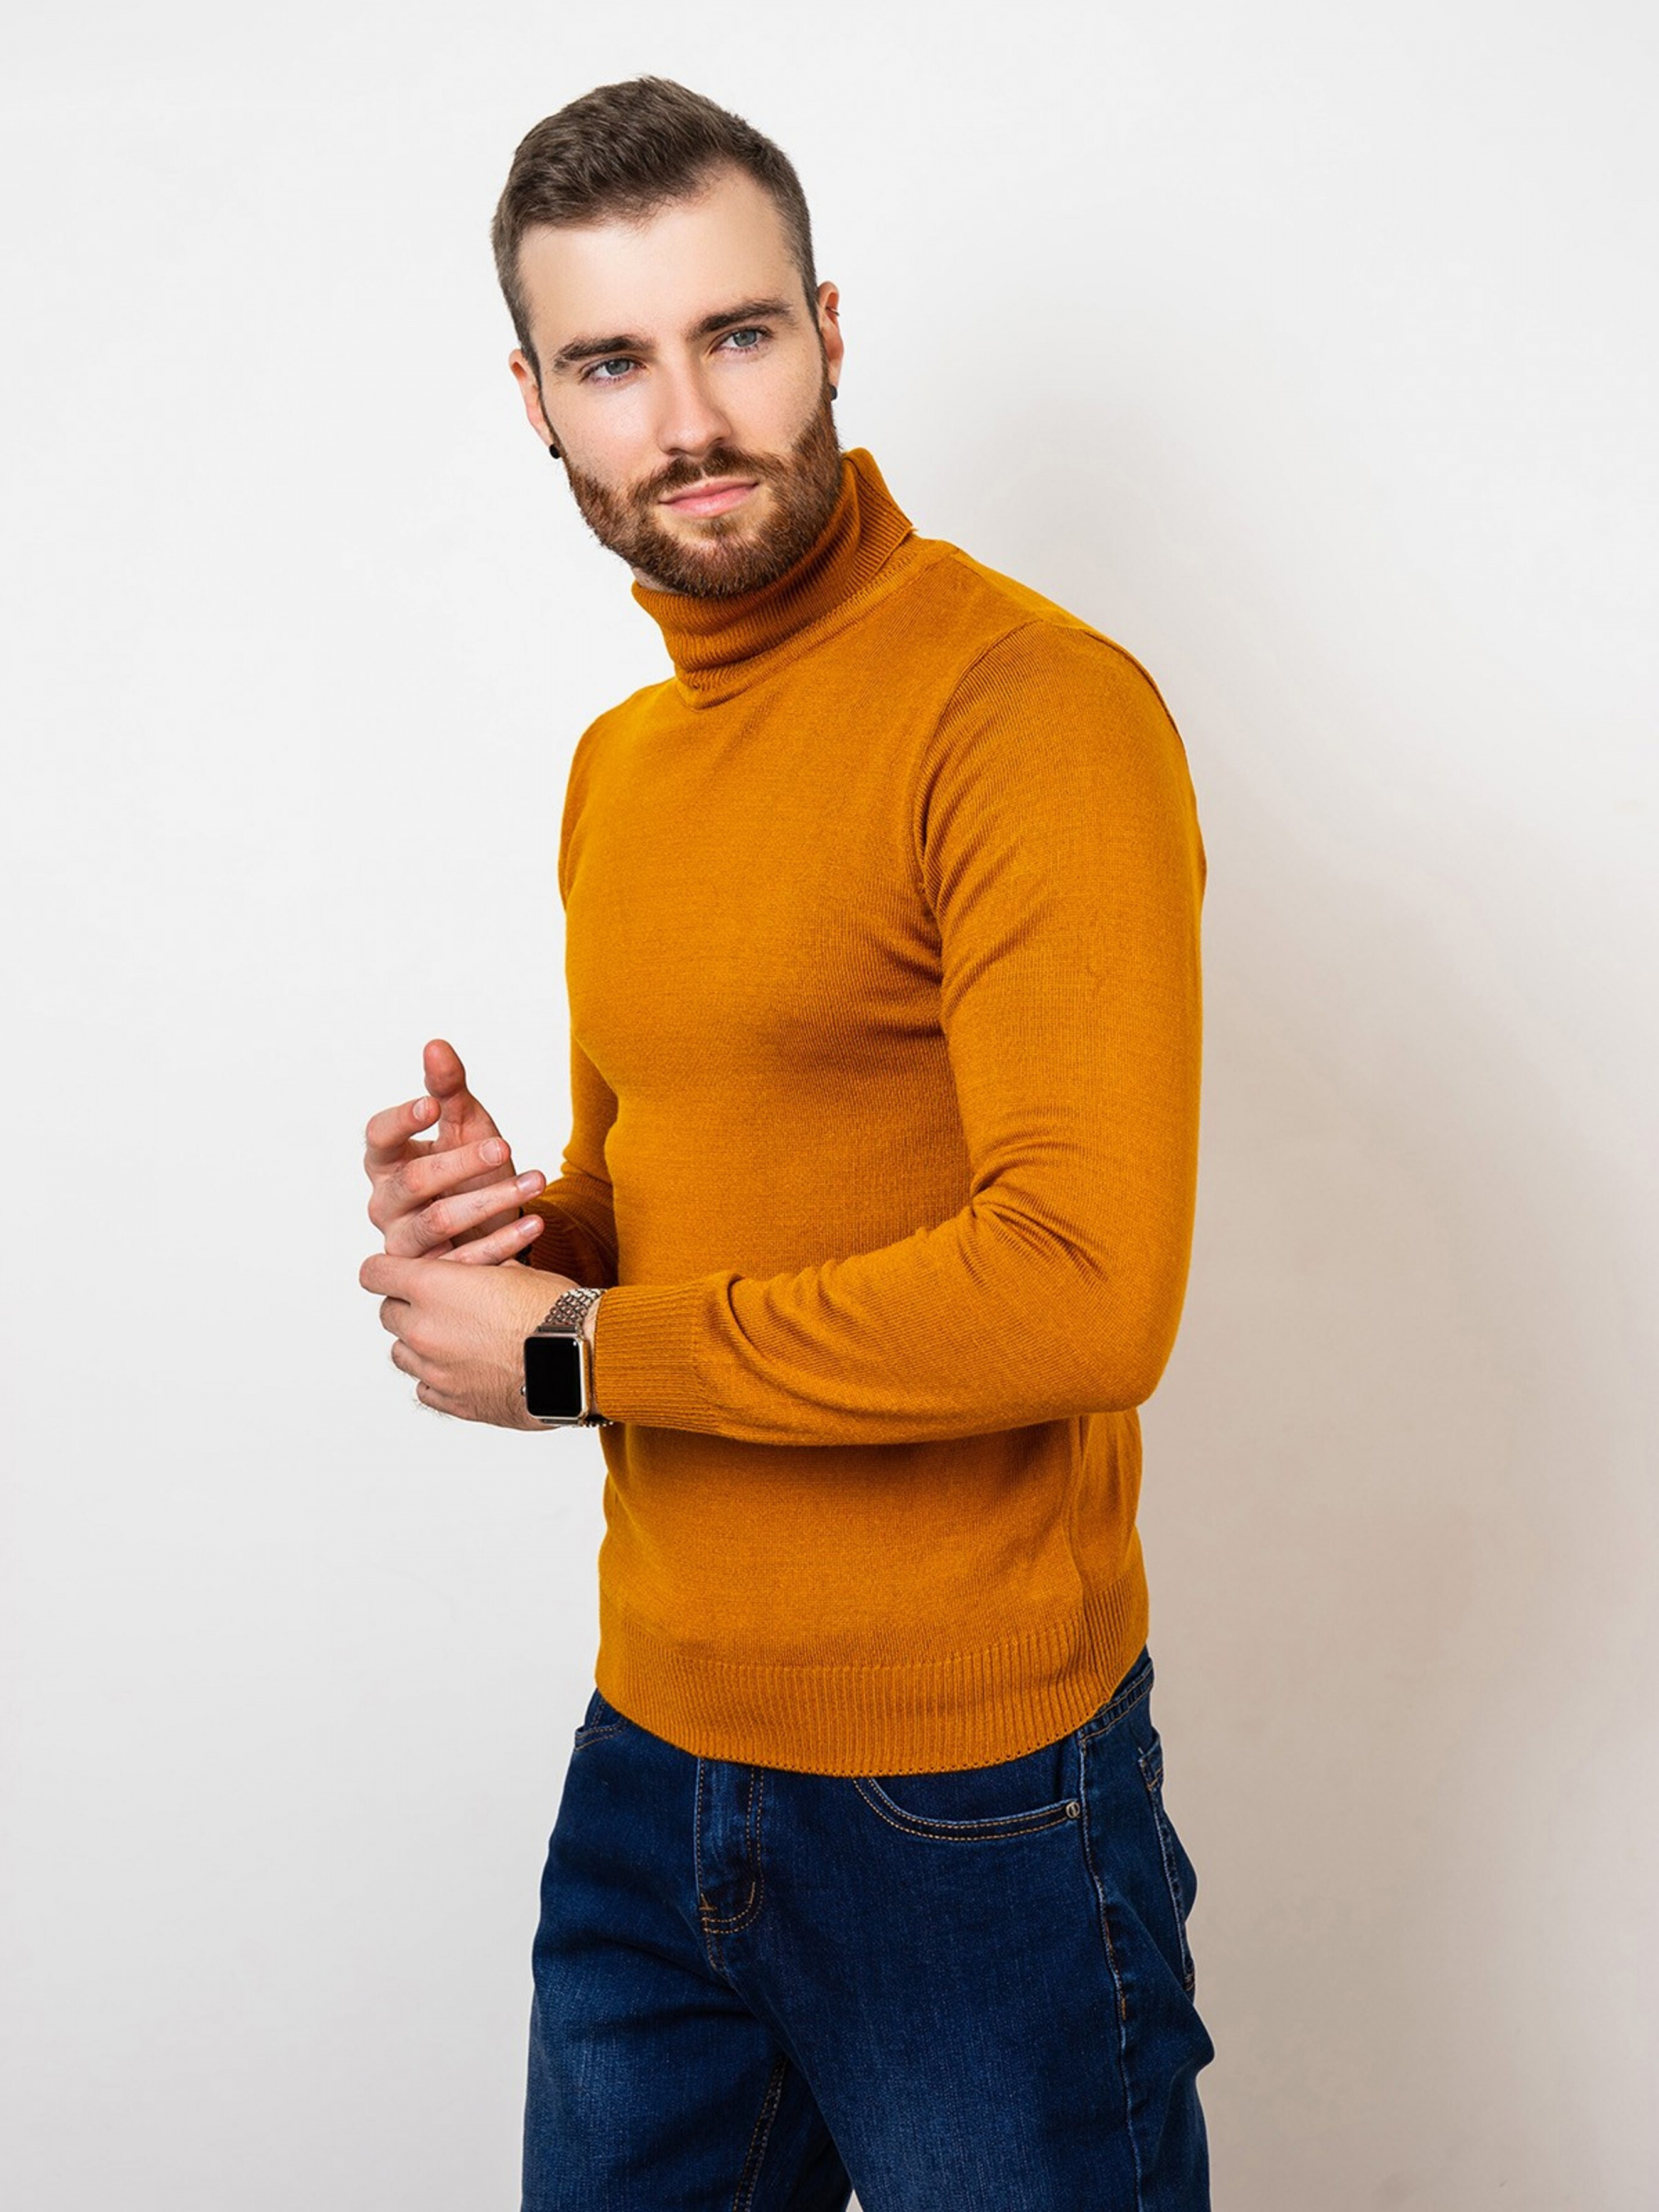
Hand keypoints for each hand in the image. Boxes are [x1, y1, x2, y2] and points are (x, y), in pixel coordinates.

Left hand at [361, 1248, 580, 1426]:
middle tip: (440, 1304)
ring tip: (454, 1338)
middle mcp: (423, 1329)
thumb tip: (476, 1265)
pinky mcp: (452, 1401)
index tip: (395, 1272)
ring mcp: (434, 1369)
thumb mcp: (515, 1270)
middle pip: (386, 1313)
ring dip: (418, 1343)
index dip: (384, 1270)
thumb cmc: (552, 1311)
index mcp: (433, 1287)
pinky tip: (463, 1367)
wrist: (577, 1361)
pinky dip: (436, 1376)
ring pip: (400, 1353)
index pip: (374, 1273)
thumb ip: (480, 1267)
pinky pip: (424, 1387)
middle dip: (407, 1306)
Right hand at [363, 1038, 546, 1264]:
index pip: (378, 1137)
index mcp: (386, 1161)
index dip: (401, 1121)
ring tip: (536, 1181)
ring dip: (490, 1200)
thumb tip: (436, 1046)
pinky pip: (464, 1260)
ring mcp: (405, 1241)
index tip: (431, 1105)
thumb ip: (448, 1089)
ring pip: (437, 1222)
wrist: (490, 1223)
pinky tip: (534, 1223)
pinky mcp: (433, 1272)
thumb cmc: (467, 1169)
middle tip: (503, 1145)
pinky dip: (503, 1242)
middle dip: (460, 1162)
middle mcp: (386, 1203)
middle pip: (413, 1181)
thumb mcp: (464, 1125)